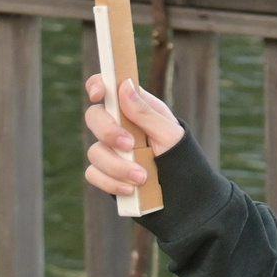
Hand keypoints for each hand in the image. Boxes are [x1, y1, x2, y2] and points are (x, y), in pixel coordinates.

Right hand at [84, 75, 183, 195]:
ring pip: (94, 151)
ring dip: (118, 166)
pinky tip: (131, 189)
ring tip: (142, 177)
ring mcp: (109, 150)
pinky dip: (112, 183)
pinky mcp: (105, 172)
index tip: (99, 95)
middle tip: (129, 145)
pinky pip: (94, 174)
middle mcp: (119, 126)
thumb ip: (146, 112)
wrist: (182, 191)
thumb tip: (124, 86)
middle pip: (94, 117)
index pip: (109, 89)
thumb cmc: (180, 155)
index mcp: (136, 109)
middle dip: (108, 132)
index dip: (98, 85)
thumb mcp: (170, 133)